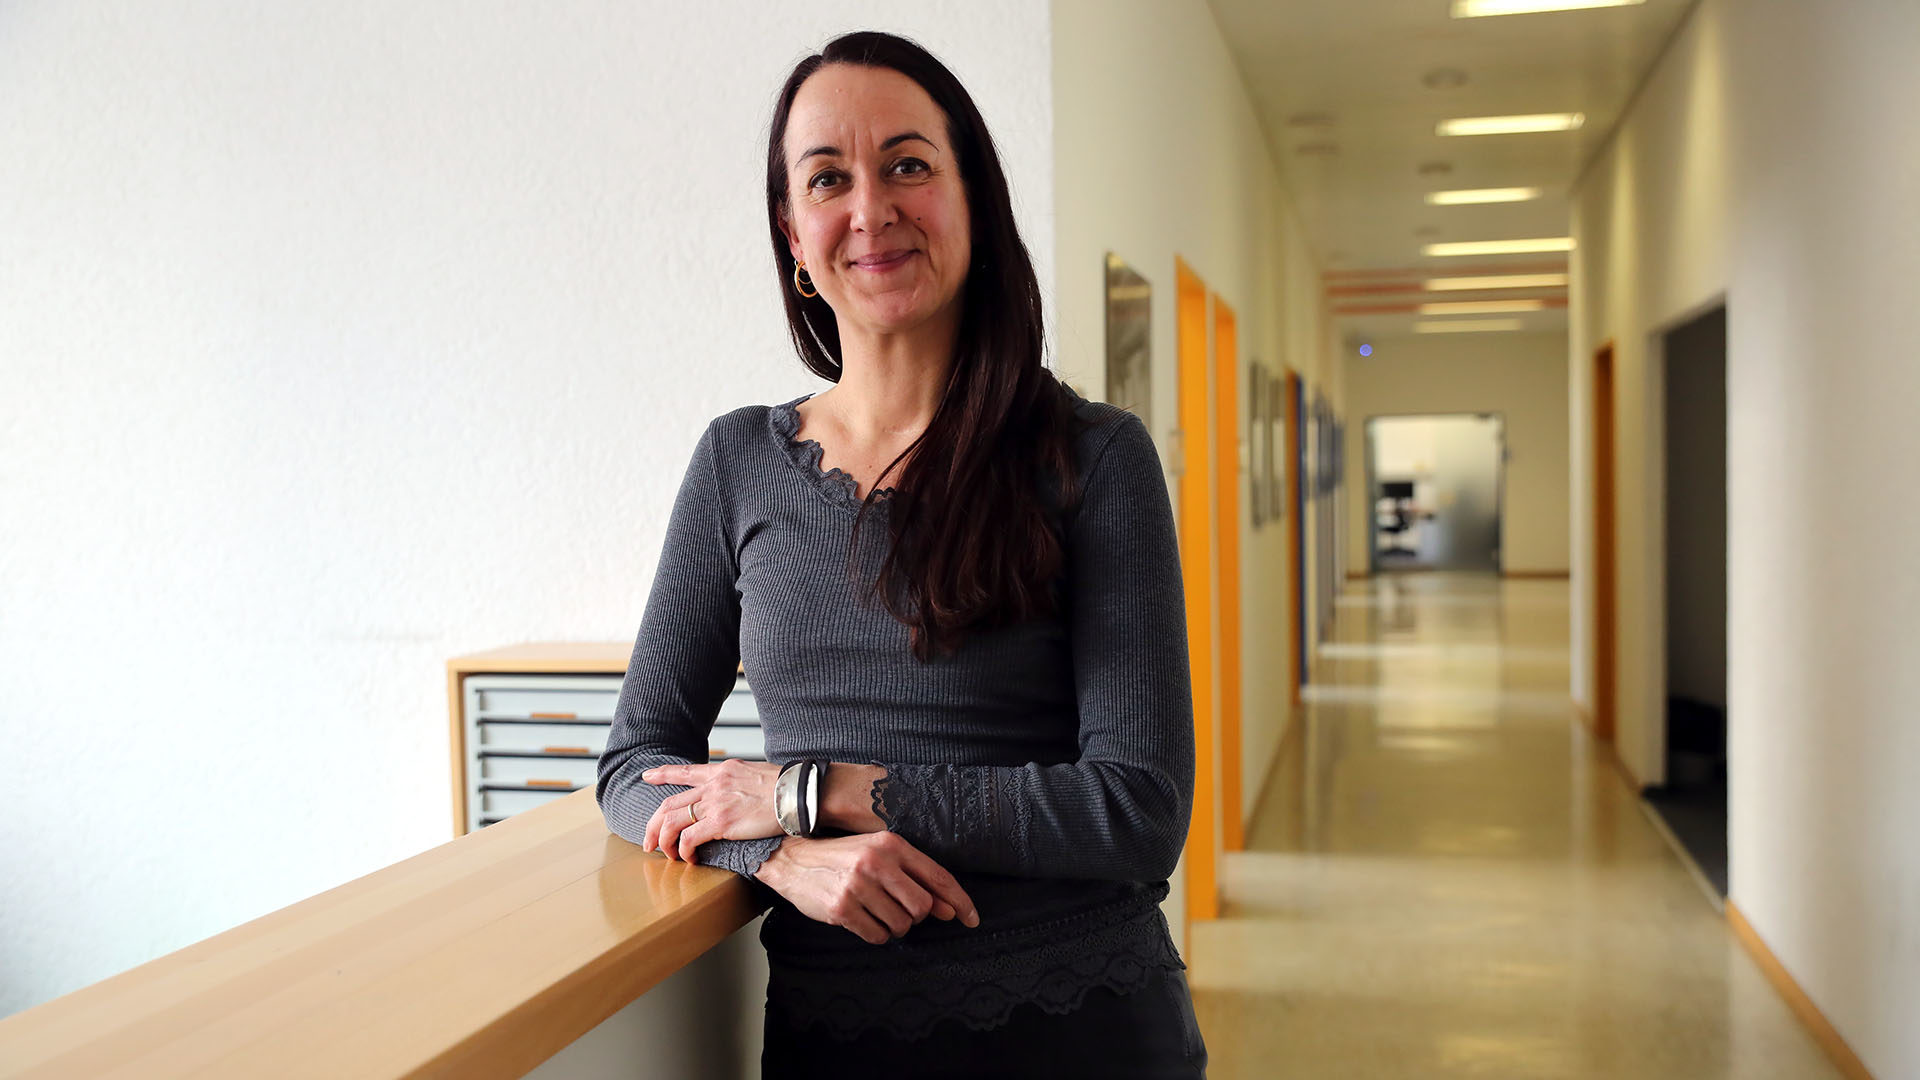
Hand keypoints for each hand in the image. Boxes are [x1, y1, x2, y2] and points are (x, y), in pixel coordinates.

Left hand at [640, 760, 782, 860]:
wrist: (798, 792)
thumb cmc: (785, 787)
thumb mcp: (755, 774)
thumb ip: (738, 782)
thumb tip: (735, 793)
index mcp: (722, 772)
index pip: (685, 772)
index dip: (663, 774)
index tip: (647, 776)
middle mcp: (713, 786)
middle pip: (670, 804)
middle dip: (653, 825)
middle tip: (649, 841)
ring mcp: (716, 803)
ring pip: (673, 822)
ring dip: (664, 841)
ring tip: (667, 855)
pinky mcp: (722, 822)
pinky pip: (690, 839)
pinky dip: (684, 851)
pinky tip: (690, 859)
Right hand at [755, 833, 980, 945]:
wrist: (794, 861)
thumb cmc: (842, 858)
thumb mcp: (879, 856)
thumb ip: (915, 878)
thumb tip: (948, 908)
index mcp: (892, 845)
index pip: (938, 877)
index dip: (960, 901)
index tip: (971, 919)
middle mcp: (877, 863)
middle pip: (922, 907)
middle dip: (916, 915)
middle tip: (897, 908)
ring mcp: (858, 887)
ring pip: (901, 925)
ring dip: (894, 926)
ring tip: (875, 910)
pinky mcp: (842, 909)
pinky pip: (877, 936)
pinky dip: (875, 933)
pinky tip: (862, 918)